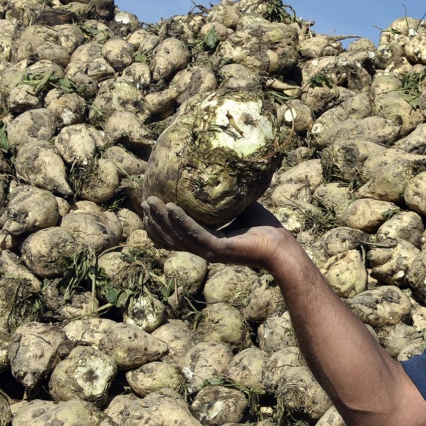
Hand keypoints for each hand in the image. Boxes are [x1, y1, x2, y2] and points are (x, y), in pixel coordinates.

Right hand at [141, 197, 294, 269]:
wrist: (281, 246)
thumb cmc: (265, 228)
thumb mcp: (239, 207)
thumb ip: (225, 197)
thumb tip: (218, 174)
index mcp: (206, 242)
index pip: (175, 235)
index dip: (159, 224)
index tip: (148, 207)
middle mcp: (204, 249)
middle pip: (170, 237)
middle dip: (154, 221)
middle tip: (143, 203)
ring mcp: (210, 252)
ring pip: (177, 236)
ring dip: (162, 219)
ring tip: (151, 202)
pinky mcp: (218, 250)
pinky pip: (195, 233)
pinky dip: (181, 220)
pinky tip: (171, 207)